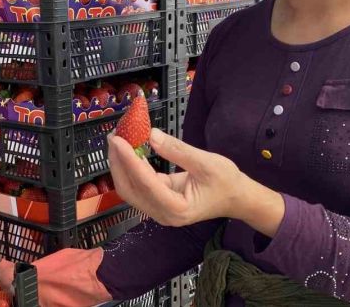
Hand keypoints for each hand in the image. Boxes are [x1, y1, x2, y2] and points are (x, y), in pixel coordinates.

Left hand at [108, 129, 284, 234]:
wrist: (236, 198)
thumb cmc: (226, 182)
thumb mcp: (206, 163)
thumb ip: (177, 150)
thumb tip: (151, 135)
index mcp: (177, 209)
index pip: (146, 183)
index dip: (129, 161)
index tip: (118, 140)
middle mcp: (163, 214)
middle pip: (130, 190)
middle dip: (118, 162)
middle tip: (113, 136)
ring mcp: (158, 210)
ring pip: (130, 189)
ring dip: (121, 165)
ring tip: (117, 140)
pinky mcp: (157, 202)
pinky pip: (137, 185)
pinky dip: (130, 168)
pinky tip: (127, 150)